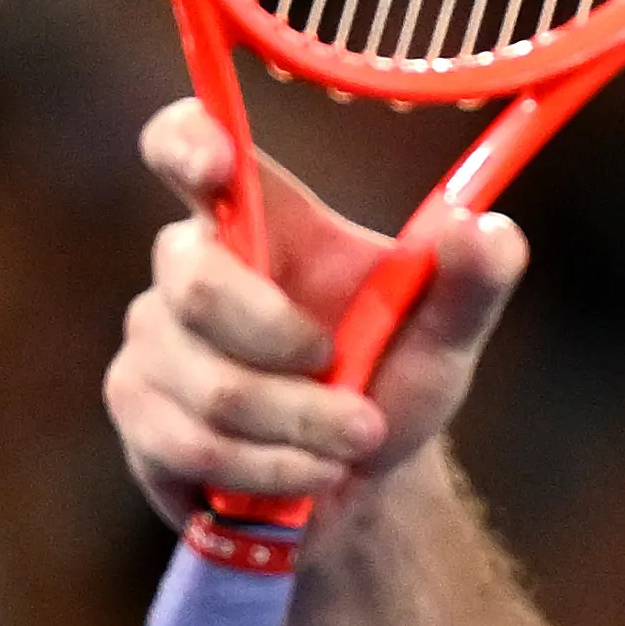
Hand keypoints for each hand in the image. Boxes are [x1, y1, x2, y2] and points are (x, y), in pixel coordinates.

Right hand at [106, 98, 524, 527]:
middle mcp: (190, 265)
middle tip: (360, 402)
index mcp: (261, 217)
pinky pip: (195, 443)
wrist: (362, 481)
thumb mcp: (445, 336)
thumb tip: (486, 229)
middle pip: (201, 287)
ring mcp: (154, 337)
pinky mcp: (138, 408)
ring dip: (304, 431)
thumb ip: (470, 281)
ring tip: (351, 445)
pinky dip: (274, 470)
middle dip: (293, 354)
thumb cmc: (391, 382)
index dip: (189, 144)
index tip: (215, 167)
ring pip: (215, 387)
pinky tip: (309, 474)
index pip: (189, 146)